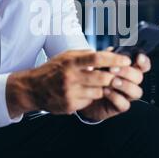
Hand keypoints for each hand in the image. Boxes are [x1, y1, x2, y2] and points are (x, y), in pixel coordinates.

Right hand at [5, 50, 131, 117]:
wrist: (32, 89)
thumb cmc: (51, 70)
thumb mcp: (65, 57)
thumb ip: (85, 54)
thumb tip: (106, 52)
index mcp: (70, 62)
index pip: (97, 58)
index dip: (115, 59)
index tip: (126, 60)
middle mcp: (70, 78)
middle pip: (103, 78)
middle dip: (113, 76)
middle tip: (117, 74)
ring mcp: (70, 93)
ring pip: (99, 91)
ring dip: (102, 87)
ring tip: (96, 83)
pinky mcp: (70, 105)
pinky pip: (90, 100)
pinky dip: (91, 96)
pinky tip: (83, 92)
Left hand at [77, 47, 151, 121]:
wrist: (86, 96)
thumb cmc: (96, 78)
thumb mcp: (101, 65)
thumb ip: (108, 57)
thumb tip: (112, 49)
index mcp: (129, 70)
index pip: (143, 65)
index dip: (144, 61)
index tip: (138, 57)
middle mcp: (131, 82)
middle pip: (139, 77)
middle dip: (127, 72)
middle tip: (113, 69)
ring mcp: (127, 96)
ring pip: (136, 92)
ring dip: (125, 85)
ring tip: (111, 81)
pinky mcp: (120, 106)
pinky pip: (125, 104)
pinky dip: (116, 97)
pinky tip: (106, 92)